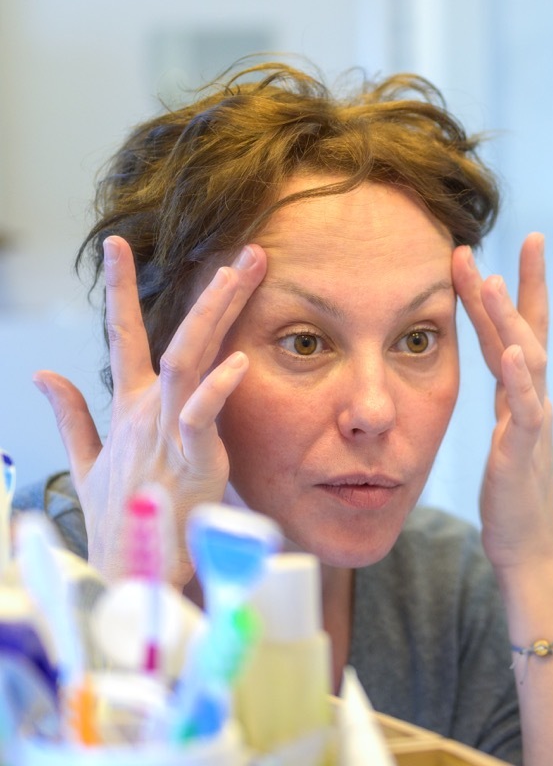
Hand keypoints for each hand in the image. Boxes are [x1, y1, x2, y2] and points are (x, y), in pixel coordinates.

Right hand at [34, 236, 265, 585]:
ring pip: (188, 363)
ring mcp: (168, 431)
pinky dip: (217, 389)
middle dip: (209, 292)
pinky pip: (200, 417)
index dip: (119, 289)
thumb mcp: (89, 461)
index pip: (123, 335)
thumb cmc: (120, 518)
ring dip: (213, 319)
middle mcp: (149, 411)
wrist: (130, 573)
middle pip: (175, 337)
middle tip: (245, 250)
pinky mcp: (191, 459)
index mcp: (132, 407)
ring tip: (238, 277)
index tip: (117, 244)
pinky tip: (238, 361)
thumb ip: (72, 414)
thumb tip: (42, 373)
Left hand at [452, 234, 552, 575]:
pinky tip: (512, 351)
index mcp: (527, 394)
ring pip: (527, 361)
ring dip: (510, 320)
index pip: (527, 328)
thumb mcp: (510, 435)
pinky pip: (525, 409)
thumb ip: (509, 397)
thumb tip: (501, 361)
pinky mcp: (525, 451)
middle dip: (525, 284)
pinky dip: (520, 378)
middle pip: (531, 331)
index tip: (527, 241)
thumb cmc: (516, 497)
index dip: (526, 285)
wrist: (530, 549)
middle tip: (526, 237)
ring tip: (494, 282)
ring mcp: (534, 423)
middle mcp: (536, 400)